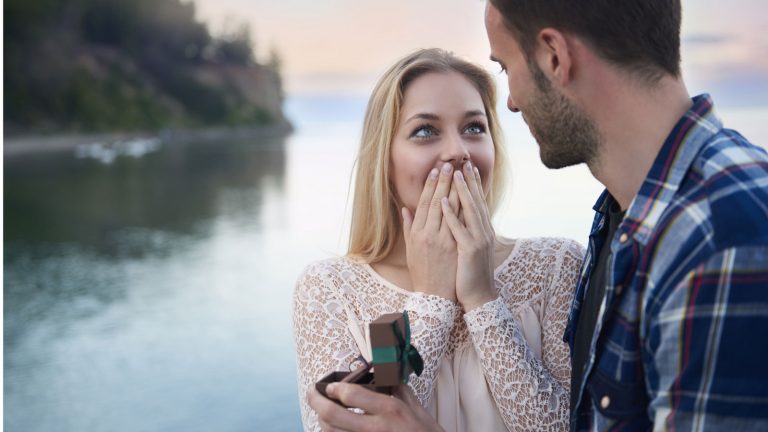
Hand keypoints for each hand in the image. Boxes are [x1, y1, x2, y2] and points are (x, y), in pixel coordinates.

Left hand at [308, 383, 442, 431]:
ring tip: (321, 413)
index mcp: (390, 410)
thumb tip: (383, 376)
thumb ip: (397, 390)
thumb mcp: (416, 408)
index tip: (330, 386)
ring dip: (322, 422)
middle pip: (333, 416)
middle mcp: (376, 428)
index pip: (352, 394)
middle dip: (316, 402)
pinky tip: (333, 428)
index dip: (334, 388)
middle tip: (312, 394)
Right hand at [402, 162, 459, 300]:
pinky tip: (467, 195)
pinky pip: (459, 223)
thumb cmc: (422, 273)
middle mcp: (428, 234)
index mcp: (417, 233)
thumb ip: (409, 228)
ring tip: (461, 174)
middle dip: (444, 182)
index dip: (430, 186)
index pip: (424, 203)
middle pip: (436, 202)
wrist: (434, 296)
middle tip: (450, 164)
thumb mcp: (411, 249)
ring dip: (456, 190)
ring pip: (449, 210)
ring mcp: (442, 240)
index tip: (436, 171)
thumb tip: (406, 209)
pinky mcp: (454, 247)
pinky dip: (462, 208)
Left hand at [440, 161, 497, 310]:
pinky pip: (458, 228)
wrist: (479, 296)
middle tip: (463, 162)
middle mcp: (483, 232)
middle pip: (475, 201)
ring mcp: (478, 239)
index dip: (472, 185)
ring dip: (460, 190)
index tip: (466, 168)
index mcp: (482, 231)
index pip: (477, 203)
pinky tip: (444, 200)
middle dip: (468, 181)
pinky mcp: (469, 249)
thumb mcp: (468, 249)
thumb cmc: (469, 273)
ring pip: (468, 210)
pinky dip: (451, 213)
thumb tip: (459, 220)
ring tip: (453, 174)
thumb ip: (463, 231)